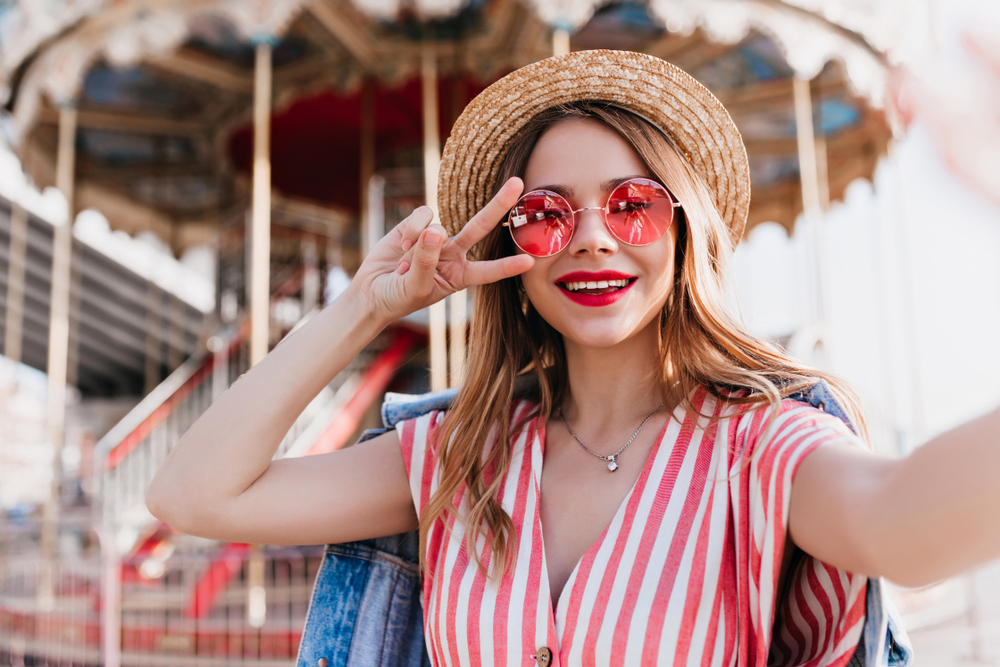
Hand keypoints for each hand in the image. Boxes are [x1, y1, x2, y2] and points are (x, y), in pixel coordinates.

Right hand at [352, 177, 534, 325]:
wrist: (371, 291)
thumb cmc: (398, 298)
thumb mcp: (414, 287)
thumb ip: (426, 261)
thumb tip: (435, 229)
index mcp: (460, 276)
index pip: (488, 271)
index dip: (506, 266)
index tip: (529, 261)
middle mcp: (454, 253)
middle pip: (479, 226)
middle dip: (498, 204)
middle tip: (518, 182)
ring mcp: (437, 236)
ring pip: (440, 225)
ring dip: (419, 243)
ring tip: (404, 263)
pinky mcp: (417, 224)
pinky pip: (422, 216)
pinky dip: (410, 230)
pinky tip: (401, 245)